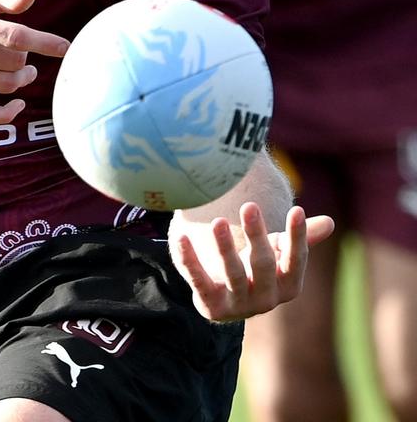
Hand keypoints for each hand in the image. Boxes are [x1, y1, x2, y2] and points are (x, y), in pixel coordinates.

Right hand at [0, 0, 68, 123]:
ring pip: (7, 85)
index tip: (66, 48)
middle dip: (26, 57)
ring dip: (23, 78)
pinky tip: (18, 103)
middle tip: (22, 52)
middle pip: (14, 62)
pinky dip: (8, 114)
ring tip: (24, 70)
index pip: (16, 36)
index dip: (44, 43)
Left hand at [171, 202, 334, 322]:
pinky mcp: (210, 305)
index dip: (297, 236)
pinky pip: (199, 280)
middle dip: (257, 236)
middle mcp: (266, 299)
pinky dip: (189, 260)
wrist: (225, 300)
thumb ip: (299, 238)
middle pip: (263, 265)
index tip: (297, 209)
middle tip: (249, 205)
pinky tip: (180, 238)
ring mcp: (238, 305)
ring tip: (218, 221)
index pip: (296, 260)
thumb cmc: (257, 268)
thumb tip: (330, 222)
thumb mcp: (278, 252)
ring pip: (233, 274)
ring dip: (225, 248)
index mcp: (288, 285)